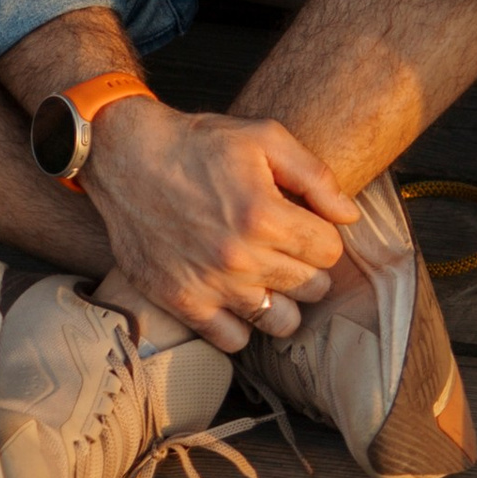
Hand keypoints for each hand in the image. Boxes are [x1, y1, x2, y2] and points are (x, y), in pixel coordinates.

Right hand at [78, 99, 361, 352]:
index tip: (306, 223)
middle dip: (308, 265)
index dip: (323, 235)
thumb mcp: (264, 137)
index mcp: (265, 215)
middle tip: (288, 245)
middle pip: (312, 287)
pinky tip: (236, 294)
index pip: (329, 251)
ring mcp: (210, 286)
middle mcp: (240, 258)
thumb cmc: (199, 143)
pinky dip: (242, 323)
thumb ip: (315, 177)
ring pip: (282, 322)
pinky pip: (234, 340)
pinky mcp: (181, 302)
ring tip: (268, 274)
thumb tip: (350, 215)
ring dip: (283, 299)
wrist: (127, 157)